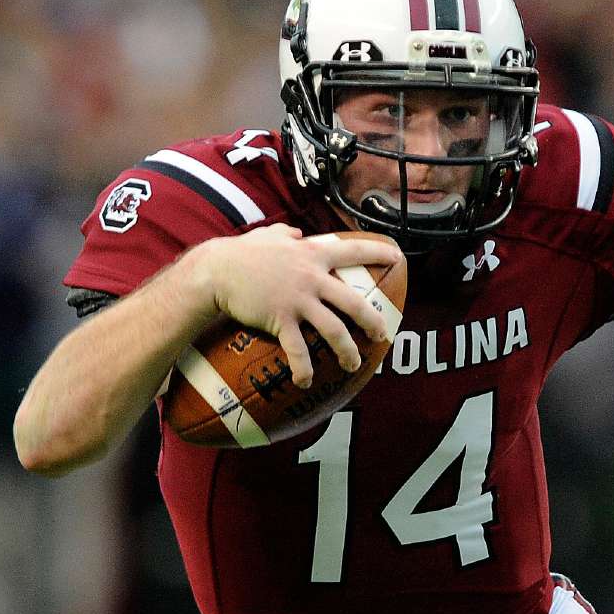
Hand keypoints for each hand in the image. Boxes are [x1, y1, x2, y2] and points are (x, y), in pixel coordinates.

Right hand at [187, 223, 403, 387]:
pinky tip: (305, 382)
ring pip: (334, 330)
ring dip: (347, 351)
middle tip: (382, 334)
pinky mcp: (280, 319)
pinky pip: (298, 349)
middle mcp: (312, 277)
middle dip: (373, 321)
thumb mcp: (269, 235)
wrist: (215, 271)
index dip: (378, 252)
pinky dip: (304, 368)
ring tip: (353, 364)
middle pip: (354, 302)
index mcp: (313, 254)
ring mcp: (298, 299)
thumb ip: (286, 234)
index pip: (354, 250)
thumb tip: (294, 231)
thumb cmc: (242, 253)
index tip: (398, 257)